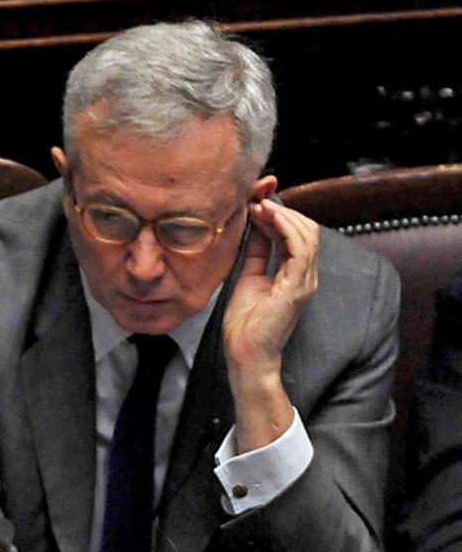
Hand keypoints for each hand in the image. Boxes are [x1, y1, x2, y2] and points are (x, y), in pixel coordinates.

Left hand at [221, 199, 319, 451]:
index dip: (278, 212)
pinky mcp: (297, 286)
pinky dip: (286, 227)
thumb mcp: (247, 277)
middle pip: (305, 228)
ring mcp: (304, 280)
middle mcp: (304, 274)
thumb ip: (255, 253)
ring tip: (260, 205)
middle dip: (282, 207)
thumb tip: (254, 226)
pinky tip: (269, 216)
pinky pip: (301, 248)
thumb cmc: (245, 324)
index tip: (256, 198)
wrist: (246, 355)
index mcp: (294, 272)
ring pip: (307, 233)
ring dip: (283, 214)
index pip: (295, 232)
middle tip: (257, 196)